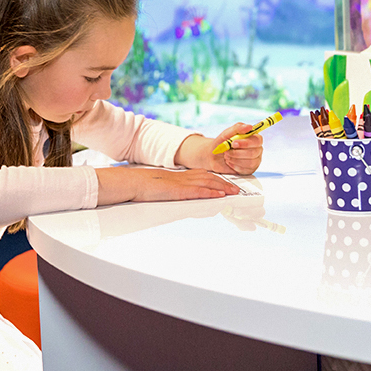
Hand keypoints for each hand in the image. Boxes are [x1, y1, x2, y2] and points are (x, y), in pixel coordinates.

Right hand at [95, 165, 240, 204]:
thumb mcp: (163, 186)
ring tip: (234, 192)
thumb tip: (180, 195)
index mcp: (180, 176)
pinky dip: (210, 192)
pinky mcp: (178, 191)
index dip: (217, 179)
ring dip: (222, 187)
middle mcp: (184, 178)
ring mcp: (182, 183)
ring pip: (207, 183)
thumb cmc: (145, 186)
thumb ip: (174, 190)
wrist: (134, 182)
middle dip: (225, 183)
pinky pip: (198, 191)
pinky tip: (219, 195)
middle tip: (237, 189)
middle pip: (209, 178)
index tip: (226, 184)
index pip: (203, 176)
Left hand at [175, 124, 264, 176]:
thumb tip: (249, 126)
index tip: (235, 143)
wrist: (210, 156)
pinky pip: (247, 169)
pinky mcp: (248, 169)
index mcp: (252, 138)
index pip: (258, 139)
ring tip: (227, 157)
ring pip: (251, 161)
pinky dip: (237, 167)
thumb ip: (237, 128)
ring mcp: (253, 159)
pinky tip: (229, 164)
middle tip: (227, 152)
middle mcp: (255, 148)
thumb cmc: (217, 144)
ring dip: (237, 160)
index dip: (248, 142)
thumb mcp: (225, 134)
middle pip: (256, 151)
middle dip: (239, 153)